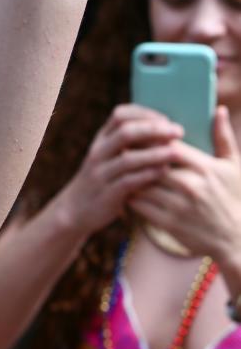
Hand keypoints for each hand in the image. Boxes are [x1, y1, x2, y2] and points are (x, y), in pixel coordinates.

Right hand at [54, 104, 182, 234]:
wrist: (76, 209)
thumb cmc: (103, 179)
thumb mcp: (108, 155)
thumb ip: (129, 141)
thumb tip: (166, 128)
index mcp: (101, 140)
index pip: (120, 115)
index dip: (144, 114)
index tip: (166, 120)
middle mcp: (98, 153)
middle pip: (125, 133)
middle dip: (154, 130)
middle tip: (179, 132)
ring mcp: (101, 174)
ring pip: (128, 159)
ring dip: (156, 154)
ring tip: (178, 153)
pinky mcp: (107, 194)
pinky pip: (128, 182)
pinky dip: (148, 175)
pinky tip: (164, 172)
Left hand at [129, 107, 240, 258]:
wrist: (237, 239)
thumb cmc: (235, 197)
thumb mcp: (234, 167)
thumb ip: (223, 137)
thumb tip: (219, 109)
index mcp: (205, 168)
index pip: (169, 146)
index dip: (151, 138)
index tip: (141, 134)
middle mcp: (190, 185)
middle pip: (150, 163)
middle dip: (135, 155)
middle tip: (121, 148)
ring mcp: (178, 205)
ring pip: (141, 182)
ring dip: (129, 174)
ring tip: (119, 166)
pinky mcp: (168, 223)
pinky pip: (139, 204)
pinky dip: (131, 195)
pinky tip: (126, 187)